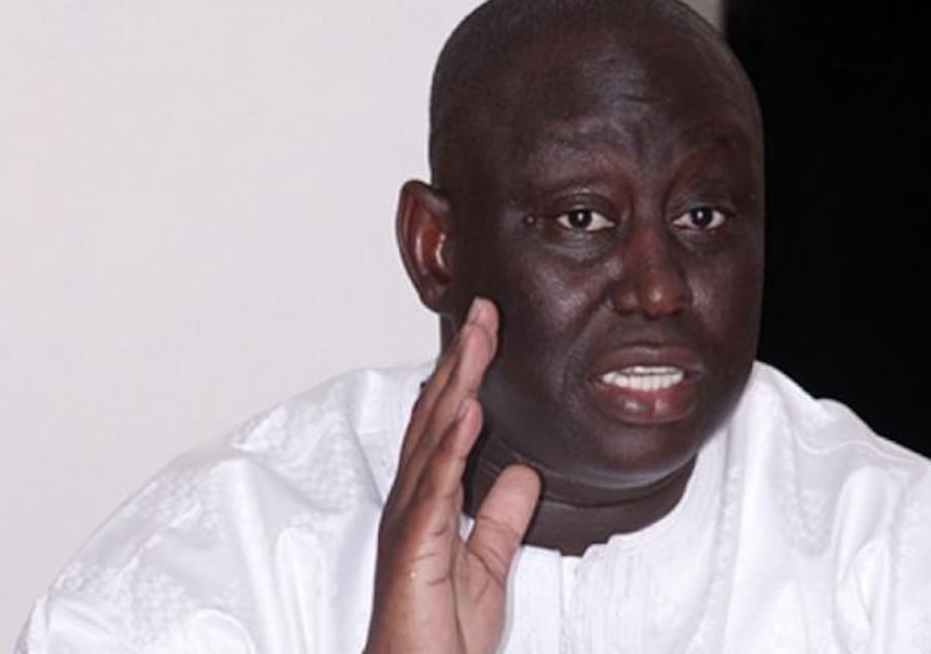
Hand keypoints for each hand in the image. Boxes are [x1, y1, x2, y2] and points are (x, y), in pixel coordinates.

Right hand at [365, 298, 540, 653]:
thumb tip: (522, 473)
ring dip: (456, 385)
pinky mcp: (413, 547)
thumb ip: (501, 518)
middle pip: (436, 415)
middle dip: (461, 360)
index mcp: (428, 501)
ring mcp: (408, 520)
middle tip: (483, 310)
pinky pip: (435, 489)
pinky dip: (450, 446)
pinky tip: (468, 411)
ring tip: (478, 339)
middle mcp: (411, 500)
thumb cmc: (439, 632)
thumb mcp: (486, 565)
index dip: (467, 375)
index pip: (447, 423)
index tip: (488, 331)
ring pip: (432, 438)